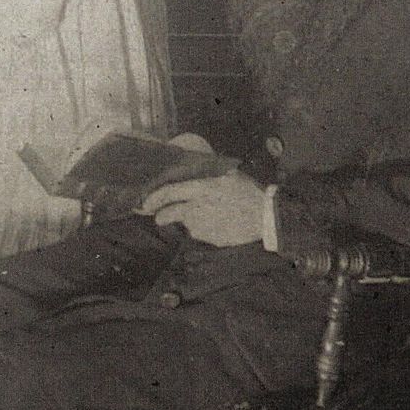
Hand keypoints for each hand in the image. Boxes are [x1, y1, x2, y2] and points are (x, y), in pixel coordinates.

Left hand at [140, 170, 269, 248]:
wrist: (265, 217)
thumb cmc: (248, 192)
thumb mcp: (228, 175)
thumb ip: (207, 175)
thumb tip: (194, 169)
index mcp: (200, 189)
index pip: (168, 193)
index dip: (153, 198)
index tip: (145, 203)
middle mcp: (196, 208)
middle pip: (167, 214)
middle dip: (160, 216)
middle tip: (160, 215)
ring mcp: (201, 226)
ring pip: (185, 223)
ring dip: (188, 220)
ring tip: (208, 213)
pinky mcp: (209, 239)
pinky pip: (199, 232)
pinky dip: (203, 228)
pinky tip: (217, 222)